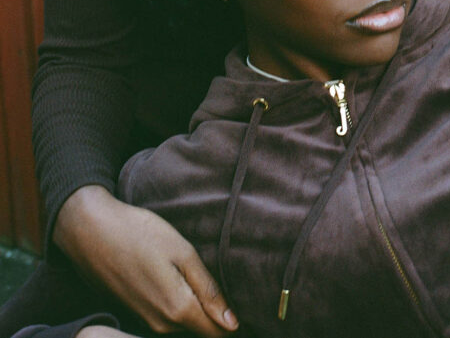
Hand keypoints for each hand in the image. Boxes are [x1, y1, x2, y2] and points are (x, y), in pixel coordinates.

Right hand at [54, 186, 237, 335]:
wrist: (90, 233)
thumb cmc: (140, 235)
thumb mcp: (182, 253)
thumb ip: (208, 290)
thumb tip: (232, 323)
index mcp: (178, 310)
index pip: (216, 333)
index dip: (232, 323)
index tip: (246, 308)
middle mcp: (161, 325)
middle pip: (200, 330)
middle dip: (216, 315)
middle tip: (224, 287)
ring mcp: (145, 321)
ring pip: (183, 325)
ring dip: (197, 309)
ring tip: (202, 281)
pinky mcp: (135, 314)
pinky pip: (166, 318)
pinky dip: (179, 306)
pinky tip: (179, 281)